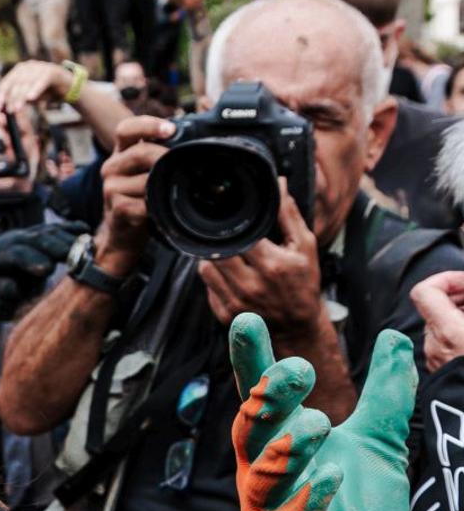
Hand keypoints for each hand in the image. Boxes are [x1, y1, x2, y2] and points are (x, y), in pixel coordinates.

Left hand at [0, 60, 67, 111]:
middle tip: (10, 110)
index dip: (2, 93)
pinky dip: (35, 90)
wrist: (67, 86)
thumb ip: (18, 98)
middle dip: (12, 97)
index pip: (7, 81)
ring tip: (18, 108)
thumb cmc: (45, 91)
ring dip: (22, 97)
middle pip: (16, 83)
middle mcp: (28, 66)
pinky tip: (31, 98)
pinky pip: (41, 81)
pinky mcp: (51, 71)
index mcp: (20, 70)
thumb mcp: (28, 95)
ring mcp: (39, 67)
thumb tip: (5, 107)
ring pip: (28, 83)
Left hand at [0, 220, 87, 317]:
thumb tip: (15, 288)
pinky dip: (74, 228)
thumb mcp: (0, 290)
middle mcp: (19, 239)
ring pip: (52, 231)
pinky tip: (86, 231)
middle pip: (39, 239)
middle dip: (59, 247)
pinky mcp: (46, 229)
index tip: (48, 269)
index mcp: (4, 255)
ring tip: (89, 250)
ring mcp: (33, 231)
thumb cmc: (4, 281)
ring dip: (72, 239)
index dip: (33, 260)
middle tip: (76, 259)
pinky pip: (61, 226)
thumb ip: (6, 289)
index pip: (18, 254)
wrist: (0, 261)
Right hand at [96, 116, 173, 266]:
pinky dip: (157, 207)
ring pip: (146, 180)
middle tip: (185, 164)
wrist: (123, 234)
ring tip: (173, 192)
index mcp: (121, 152)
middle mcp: (111, 167)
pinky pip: (144, 204)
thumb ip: (161, 154)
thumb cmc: (140, 198)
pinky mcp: (117, 209)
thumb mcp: (146, 172)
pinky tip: (161, 210)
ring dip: (163, 187)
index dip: (147, 125)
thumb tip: (197, 141)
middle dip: (165, 157)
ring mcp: (111, 188)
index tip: (170, 129)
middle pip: (140, 152)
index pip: (126, 129)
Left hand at [198, 182, 321, 336]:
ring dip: (213, 257)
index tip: (234, 218)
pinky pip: (207, 286)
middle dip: (221, 240)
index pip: (240, 235)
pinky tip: (227, 273)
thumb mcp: (304, 247)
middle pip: (218, 251)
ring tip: (227, 253)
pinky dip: (213, 276)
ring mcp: (236, 302)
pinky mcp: (225, 314)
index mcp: (273, 265)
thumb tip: (279, 183)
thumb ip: (289, 215)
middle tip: (227, 236)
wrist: (298, 327)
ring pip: (206, 267)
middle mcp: (252, 285)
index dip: (234, 224)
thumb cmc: (303, 284)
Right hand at [230, 312, 418, 510]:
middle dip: (267, 398)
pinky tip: (330, 477)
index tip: (248, 321)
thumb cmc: (357, 506)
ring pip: (263, 476)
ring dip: (286, 448)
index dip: (250, 360)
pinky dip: (306, 502)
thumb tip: (396, 337)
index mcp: (275, 442)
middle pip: (250, 430)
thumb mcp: (379, 442)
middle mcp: (260, 474)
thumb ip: (385, 395)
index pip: (257, 394)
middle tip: (297, 370)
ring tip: (317, 424)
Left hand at [411, 270, 463, 371]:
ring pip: (441, 325)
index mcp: (448, 331)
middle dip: (459, 295)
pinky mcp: (441, 373)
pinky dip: (458, 332)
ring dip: (460, 313)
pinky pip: (444, 343)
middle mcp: (435, 345)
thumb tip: (463, 288)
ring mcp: (436, 361)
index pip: (426, 291)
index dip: (446, 279)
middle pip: (435, 306)